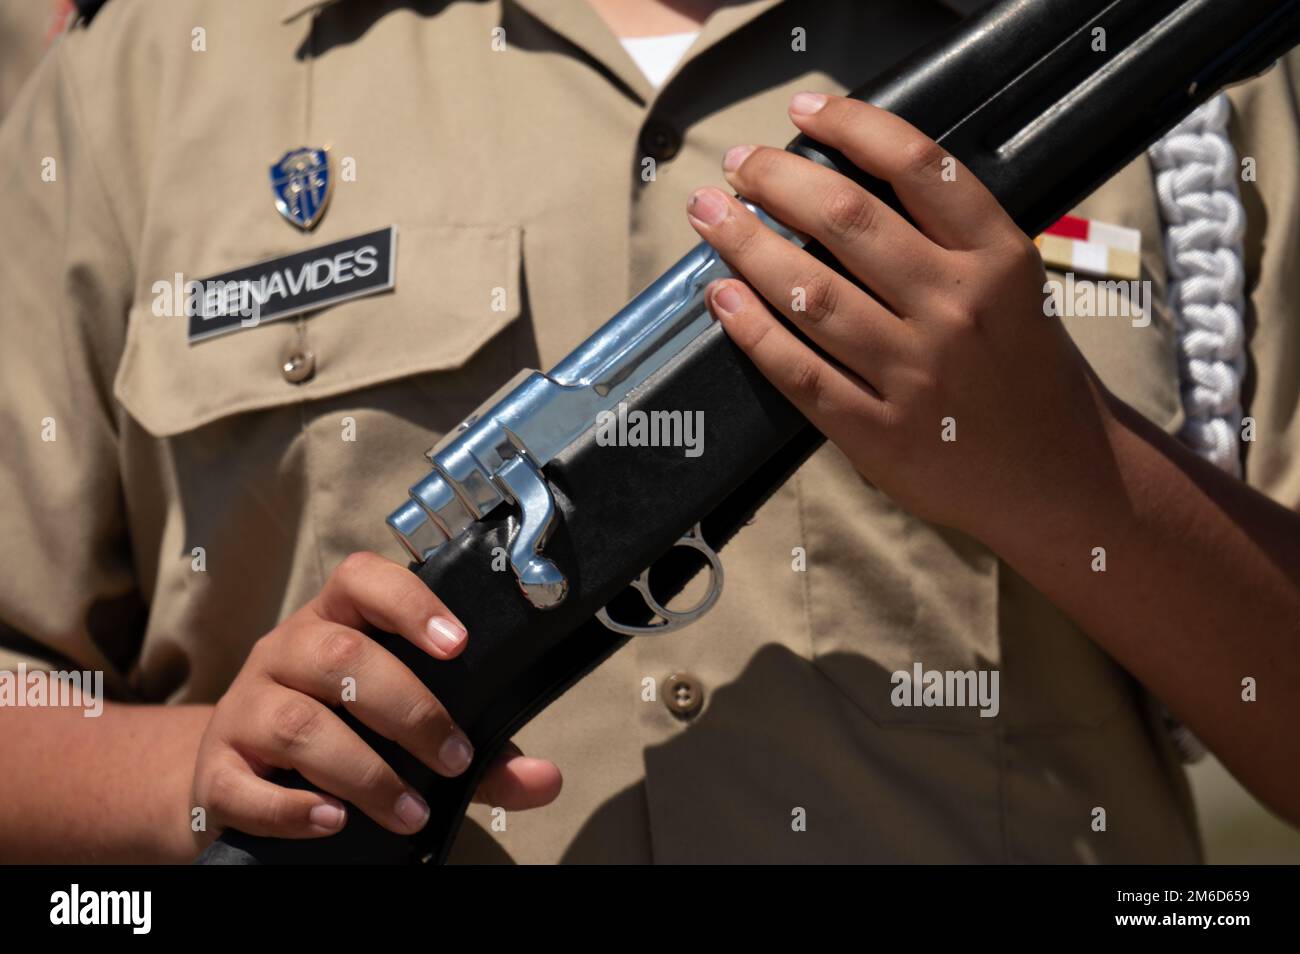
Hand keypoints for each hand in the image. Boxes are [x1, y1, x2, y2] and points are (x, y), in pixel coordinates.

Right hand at [190, 551, 560, 845]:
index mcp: (334, 622)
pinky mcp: (215, 770)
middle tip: (453, 759)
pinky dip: (292, 809)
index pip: (361, 580)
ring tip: (411, 813)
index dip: (409, 603)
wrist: (239, 777)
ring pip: (296, 724)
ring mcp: (243, 708)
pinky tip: (334, 821)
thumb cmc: (345, 737)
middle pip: (339, 658)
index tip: (459, 643)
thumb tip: (547, 779)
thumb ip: (481, 753)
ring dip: (364, 772)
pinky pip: (243, 785)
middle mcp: (284, 652)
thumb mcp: (409, 732)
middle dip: (407, 710)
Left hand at [687, 93, 1116, 545]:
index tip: (805, 112)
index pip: (919, 166)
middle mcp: (957, 309)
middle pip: (847, 219)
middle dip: (776, 179)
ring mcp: (916, 375)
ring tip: (709, 216)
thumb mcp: (1014, 289)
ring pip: (810, 293)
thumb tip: (845, 191)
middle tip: (736, 162)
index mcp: (998, 260)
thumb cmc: (1026, 373)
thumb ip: (950, 243)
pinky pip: (800, 372)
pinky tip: (721, 298)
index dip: (853, 127)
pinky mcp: (880, 434)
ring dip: (746, 245)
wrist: (1061, 478)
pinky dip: (753, 331)